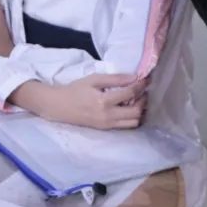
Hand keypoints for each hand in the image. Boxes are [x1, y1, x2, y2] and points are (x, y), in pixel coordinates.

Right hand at [14, 74, 147, 129]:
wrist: (60, 106)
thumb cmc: (75, 90)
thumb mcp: (93, 79)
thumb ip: (114, 78)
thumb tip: (134, 77)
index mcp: (104, 101)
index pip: (130, 93)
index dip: (141, 85)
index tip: (147, 79)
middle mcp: (108, 116)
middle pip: (136, 111)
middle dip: (143, 100)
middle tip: (143, 91)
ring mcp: (108, 124)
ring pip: (134, 121)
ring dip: (139, 110)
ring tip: (137, 100)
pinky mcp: (106, 129)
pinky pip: (126, 125)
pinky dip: (131, 117)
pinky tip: (128, 107)